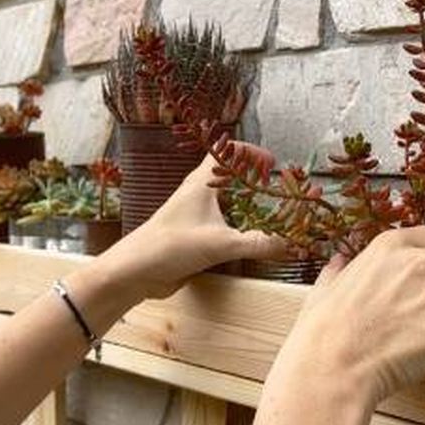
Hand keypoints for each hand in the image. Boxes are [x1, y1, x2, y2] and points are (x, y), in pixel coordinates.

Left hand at [97, 145, 286, 299]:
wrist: (134, 273)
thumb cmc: (170, 247)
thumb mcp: (221, 244)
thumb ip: (259, 243)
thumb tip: (291, 243)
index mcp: (200, 183)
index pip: (225, 151)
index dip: (250, 152)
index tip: (271, 163)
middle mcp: (196, 194)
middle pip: (227, 174)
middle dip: (251, 175)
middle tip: (272, 184)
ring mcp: (193, 216)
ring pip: (224, 199)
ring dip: (244, 200)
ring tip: (267, 209)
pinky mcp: (192, 236)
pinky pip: (220, 223)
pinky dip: (237, 224)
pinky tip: (249, 237)